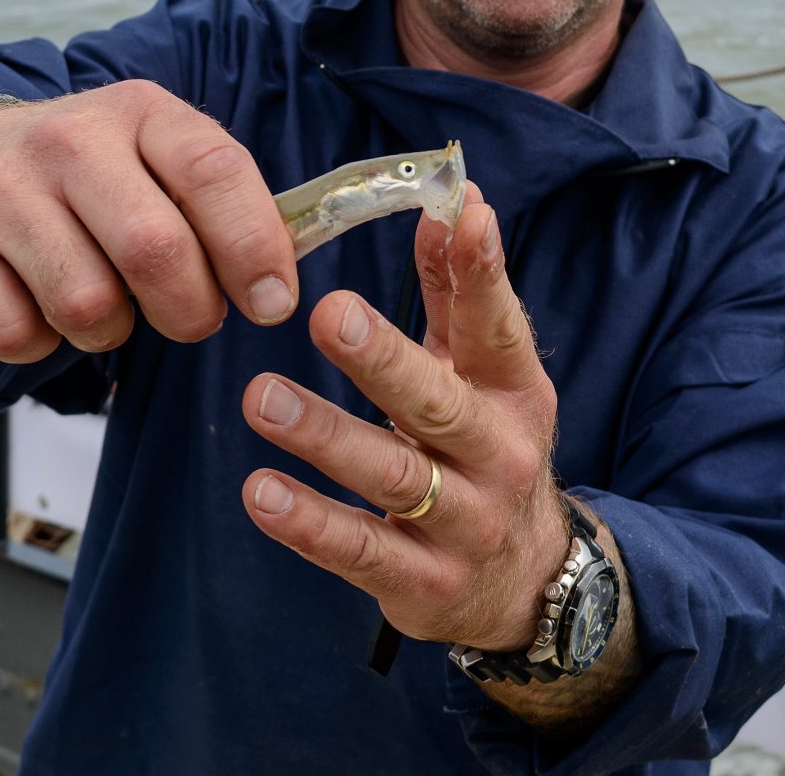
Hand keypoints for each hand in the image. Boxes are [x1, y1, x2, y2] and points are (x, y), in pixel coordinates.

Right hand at [0, 80, 299, 359]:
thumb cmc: (87, 180)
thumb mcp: (157, 162)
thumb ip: (219, 207)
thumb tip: (277, 286)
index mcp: (139, 110)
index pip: (214, 171)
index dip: (254, 247)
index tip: (272, 303)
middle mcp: (66, 137)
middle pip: (156, 251)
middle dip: (189, 311)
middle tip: (187, 317)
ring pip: (88, 306)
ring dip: (107, 331)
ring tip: (98, 300)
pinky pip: (15, 333)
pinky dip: (37, 342)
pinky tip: (30, 301)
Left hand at [239, 186, 570, 651]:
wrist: (524, 583)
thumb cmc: (485, 447)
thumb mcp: (483, 375)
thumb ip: (457, 294)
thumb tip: (445, 202)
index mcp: (514, 392)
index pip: (498, 325)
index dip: (482, 270)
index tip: (459, 213)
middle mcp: (499, 455)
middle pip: (437, 401)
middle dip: (383, 358)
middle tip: (328, 313)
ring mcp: (465, 523)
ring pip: (394, 475)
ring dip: (325, 435)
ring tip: (261, 397)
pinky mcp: (422, 581)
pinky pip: (360, 550)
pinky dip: (309, 524)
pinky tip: (260, 490)